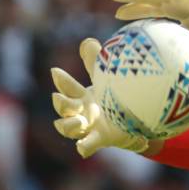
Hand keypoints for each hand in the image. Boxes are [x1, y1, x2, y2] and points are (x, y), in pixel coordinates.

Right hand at [51, 38, 148, 157]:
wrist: (133, 122)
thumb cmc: (115, 98)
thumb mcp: (105, 78)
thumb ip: (95, 61)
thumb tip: (86, 41)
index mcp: (81, 96)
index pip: (67, 87)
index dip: (61, 80)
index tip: (55, 71)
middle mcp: (81, 112)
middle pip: (63, 108)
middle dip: (60, 103)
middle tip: (59, 97)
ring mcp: (88, 127)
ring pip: (68, 128)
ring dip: (68, 125)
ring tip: (79, 121)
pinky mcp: (99, 138)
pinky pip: (87, 145)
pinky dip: (83, 146)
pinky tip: (82, 148)